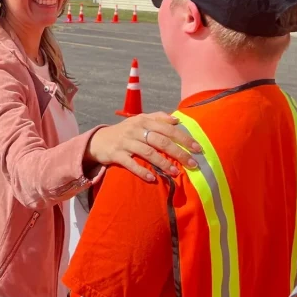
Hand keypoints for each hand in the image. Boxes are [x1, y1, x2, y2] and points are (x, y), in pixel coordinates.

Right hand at [86, 112, 200, 182]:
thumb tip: (177, 120)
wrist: (99, 140)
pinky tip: (152, 179)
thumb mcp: (140, 120)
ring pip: (148, 152)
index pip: (168, 129)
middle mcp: (136, 129)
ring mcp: (125, 142)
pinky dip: (141, 171)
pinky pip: (130, 163)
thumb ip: (158, 118)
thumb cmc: (126, 131)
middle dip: (179, 153)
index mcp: (144, 120)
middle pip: (161, 141)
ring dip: (163, 163)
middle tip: (193, 164)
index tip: (198, 149)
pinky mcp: (116, 154)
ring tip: (175, 173)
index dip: (184, 138)